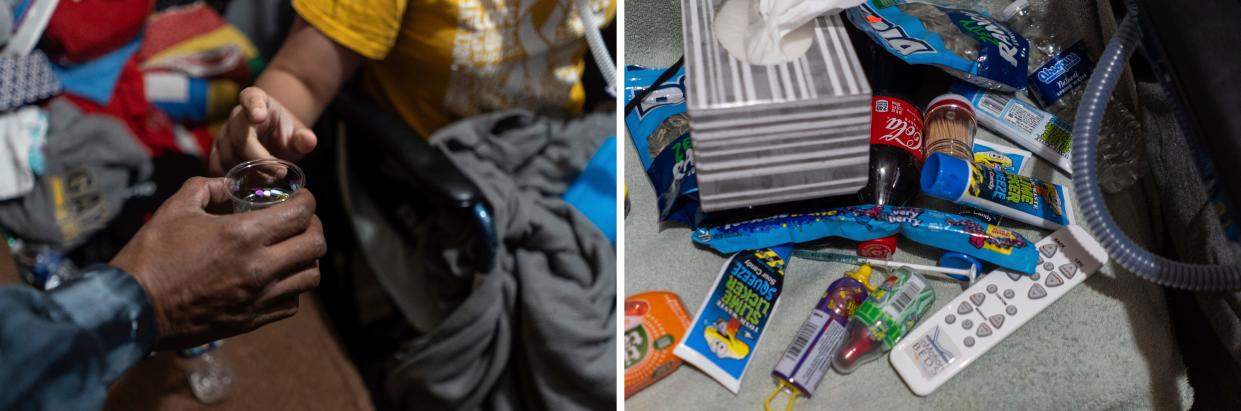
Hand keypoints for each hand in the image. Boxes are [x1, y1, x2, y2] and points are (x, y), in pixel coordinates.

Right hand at [112, 177, 325, 349]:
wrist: (133, 309)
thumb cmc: (151, 256)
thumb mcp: (176, 208)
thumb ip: (208, 187)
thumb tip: (230, 184)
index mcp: (243, 235)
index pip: (302, 213)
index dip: (306, 200)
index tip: (298, 197)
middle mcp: (260, 268)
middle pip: (316, 244)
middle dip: (312, 227)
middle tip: (297, 222)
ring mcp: (259, 298)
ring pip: (311, 276)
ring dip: (305, 258)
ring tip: (288, 249)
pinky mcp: (253, 320)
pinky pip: (293, 303)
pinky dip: (291, 287)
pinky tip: (274, 277)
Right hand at [209, 87, 317, 175]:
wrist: (273, 141)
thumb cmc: (286, 134)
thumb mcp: (298, 134)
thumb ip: (303, 138)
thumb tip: (308, 140)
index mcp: (257, 101)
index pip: (251, 97)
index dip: (253, 106)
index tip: (259, 115)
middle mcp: (236, 116)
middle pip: (239, 138)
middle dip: (259, 159)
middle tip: (280, 173)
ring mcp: (223, 134)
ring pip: (227, 156)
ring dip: (248, 173)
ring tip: (269, 180)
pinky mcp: (216, 153)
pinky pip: (217, 168)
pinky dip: (232, 181)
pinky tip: (250, 187)